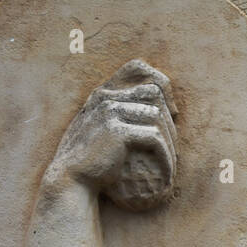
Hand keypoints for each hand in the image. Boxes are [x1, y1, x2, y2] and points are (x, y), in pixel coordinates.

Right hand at [46, 59, 177, 209]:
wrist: (72, 179)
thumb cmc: (95, 159)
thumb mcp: (106, 129)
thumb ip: (124, 114)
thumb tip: (165, 111)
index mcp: (103, 93)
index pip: (137, 67)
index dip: (162, 84)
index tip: (172, 112)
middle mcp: (105, 96)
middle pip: (155, 92)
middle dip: (171, 120)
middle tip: (173, 146)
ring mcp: (109, 111)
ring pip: (158, 116)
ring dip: (171, 142)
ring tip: (172, 161)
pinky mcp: (116, 131)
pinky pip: (155, 138)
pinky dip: (166, 157)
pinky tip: (168, 172)